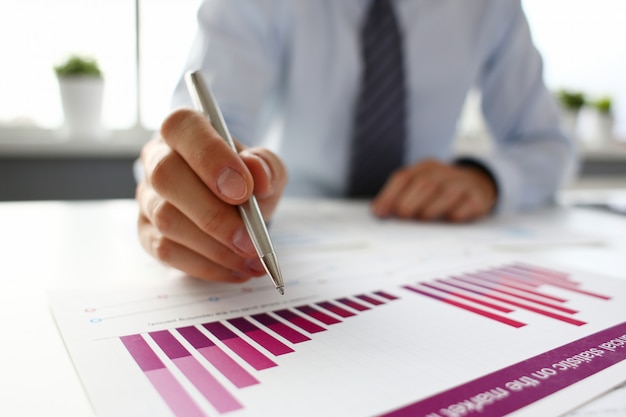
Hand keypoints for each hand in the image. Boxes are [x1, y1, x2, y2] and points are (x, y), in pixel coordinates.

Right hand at [136, 109, 287, 281]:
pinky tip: (236, 270)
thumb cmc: (246, 179)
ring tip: (252, 260)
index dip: (211, 158)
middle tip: (250, 241)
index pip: (183, 128)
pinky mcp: (146, 231)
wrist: (236, 204)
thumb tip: (257, 173)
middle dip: (213, 215)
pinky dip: (207, 265)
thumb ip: (266, 166)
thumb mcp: (266, 168)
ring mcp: (147, 196)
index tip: (243, 190)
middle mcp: (157, 158)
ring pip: (167, 220)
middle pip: (166, 177)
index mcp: (184, 129)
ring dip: (215, 247)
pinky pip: (167, 251)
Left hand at [371, 159, 496, 221]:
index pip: (403, 177)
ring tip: (422, 218)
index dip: (389, 195)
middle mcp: (445, 172)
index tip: (379, 212)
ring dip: (430, 209)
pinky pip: (465, 207)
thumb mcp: (420, 187)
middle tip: (402, 217)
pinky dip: (454, 215)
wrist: (478, 186)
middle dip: (408, 203)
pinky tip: (448, 219)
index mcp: (426, 167)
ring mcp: (463, 183)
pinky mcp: (478, 198)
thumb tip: (376, 211)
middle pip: (423, 184)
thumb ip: (398, 197)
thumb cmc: (440, 191)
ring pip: (445, 194)